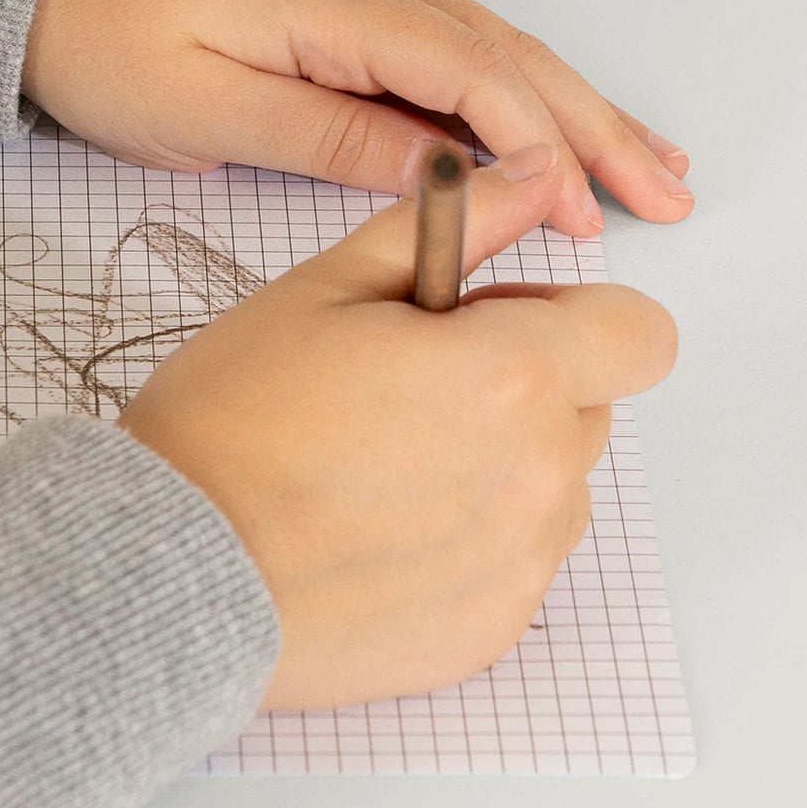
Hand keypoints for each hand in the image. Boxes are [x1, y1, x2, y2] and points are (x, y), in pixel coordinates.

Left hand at [21, 0, 692, 239]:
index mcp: (339, 8)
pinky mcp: (353, 29)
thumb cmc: (109, 41)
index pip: (471, 72)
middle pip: (511, 60)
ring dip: (580, 114)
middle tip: (668, 193)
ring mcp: (368, 7)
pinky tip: (557, 133)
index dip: (536, 142)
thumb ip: (329, 136)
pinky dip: (523, 103)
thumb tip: (441, 173)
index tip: (579, 208)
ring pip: (501, 60)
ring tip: (653, 167)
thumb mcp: (209, 109)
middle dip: (596, 128)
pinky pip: (460, 64)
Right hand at [118, 145, 677, 708]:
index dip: (579, 317)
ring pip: (553, 489)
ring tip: (383, 472)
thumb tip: (537, 177)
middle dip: (525, 389)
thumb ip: (457, 226)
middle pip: (588, 408)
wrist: (168, 572)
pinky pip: (515, 565)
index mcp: (514, 372)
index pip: (639, 334)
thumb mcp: (331, 288)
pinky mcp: (493, 630)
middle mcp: (541, 473)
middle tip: (409, 394)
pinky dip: (468, 545)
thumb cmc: (232, 425)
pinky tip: (378, 536)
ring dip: (499, 468)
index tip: (508, 325)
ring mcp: (522, 562)